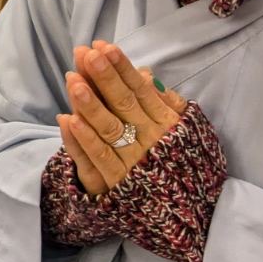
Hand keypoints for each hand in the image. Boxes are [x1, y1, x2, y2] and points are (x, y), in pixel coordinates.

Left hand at [56, 41, 188, 196]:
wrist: (194, 215)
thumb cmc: (187, 164)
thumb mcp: (188, 131)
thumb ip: (169, 104)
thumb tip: (146, 74)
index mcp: (167, 125)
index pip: (141, 90)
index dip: (122, 68)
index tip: (104, 46)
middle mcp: (152, 140)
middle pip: (124, 104)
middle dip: (104, 77)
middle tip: (87, 53)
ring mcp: (134, 162)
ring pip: (109, 129)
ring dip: (90, 104)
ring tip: (73, 79)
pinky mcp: (119, 184)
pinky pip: (99, 159)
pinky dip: (83, 139)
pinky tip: (68, 120)